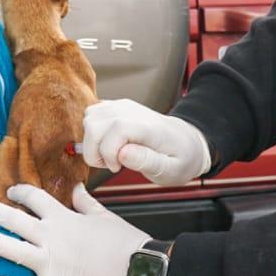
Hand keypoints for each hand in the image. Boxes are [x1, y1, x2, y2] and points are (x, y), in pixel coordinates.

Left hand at [0, 184, 149, 275]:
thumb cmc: (127, 244)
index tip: (10, 192)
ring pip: (11, 251)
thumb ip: (85, 203)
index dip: (19, 193)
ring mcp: (51, 265)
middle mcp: (53, 238)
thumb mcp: (105, 217)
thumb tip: (76, 188)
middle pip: (14, 220)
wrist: (142, 273)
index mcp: (65, 219)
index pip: (35, 198)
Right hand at [82, 98, 211, 185]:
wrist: (186, 141)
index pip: (116, 129)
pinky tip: (107, 144)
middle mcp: (133, 111)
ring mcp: (123, 106)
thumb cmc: (179, 159)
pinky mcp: (116, 107)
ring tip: (110, 156)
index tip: (117, 168)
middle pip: (94, 123)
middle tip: (112, 165)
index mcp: (148, 127)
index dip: (108, 152)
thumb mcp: (171, 170)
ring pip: (90, 118)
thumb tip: (122, 154)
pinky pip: (92, 114)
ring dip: (92, 142)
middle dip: (94, 150)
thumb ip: (147, 161)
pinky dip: (93, 133)